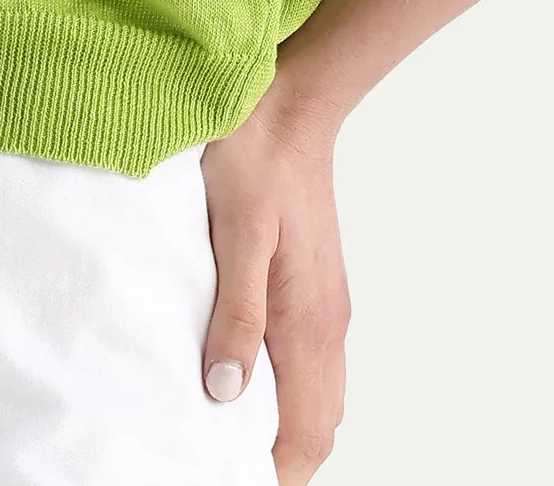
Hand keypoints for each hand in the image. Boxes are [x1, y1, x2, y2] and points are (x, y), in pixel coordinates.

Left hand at [198, 80, 350, 483]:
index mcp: (308, 319)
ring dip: (289, 425)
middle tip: (226, 461)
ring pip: (321, 395)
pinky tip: (254, 378)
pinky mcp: (317, 285)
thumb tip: (226, 390)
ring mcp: (327, 304)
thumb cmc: (256, 158)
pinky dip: (294, 390)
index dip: (277, 469)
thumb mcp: (235, 233)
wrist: (289, 105)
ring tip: (236, 434)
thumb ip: (235, 312)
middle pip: (320, 423)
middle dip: (284, 457)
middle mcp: (327, 322)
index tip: (231, 474)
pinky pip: (315, 361)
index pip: (307, 430)